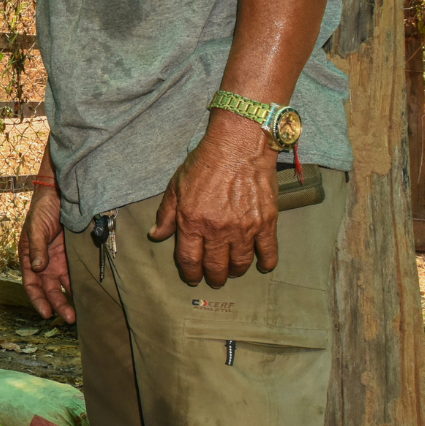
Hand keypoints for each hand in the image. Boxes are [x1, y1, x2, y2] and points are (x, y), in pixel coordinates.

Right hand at [18, 183, 74, 322]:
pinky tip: (89, 294)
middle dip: (58, 304)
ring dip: (70, 298)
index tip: (47, 313)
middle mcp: (44, 262)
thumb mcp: (36, 226)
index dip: (38, 299)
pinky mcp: (74, 255)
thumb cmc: (43, 208)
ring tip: (80, 313)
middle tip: (70, 318)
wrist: (62, 192)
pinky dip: (81, 285)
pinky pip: (76, 273)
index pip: (31, 283)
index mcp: (29, 257)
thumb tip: (38, 268)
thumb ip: (37, 247)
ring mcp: (59, 259)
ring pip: (64, 285)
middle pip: (50, 289)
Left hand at [149, 111, 278, 285]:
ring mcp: (244, 228)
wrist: (239, 146)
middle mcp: (218, 230)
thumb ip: (165, 214)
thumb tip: (155, 235)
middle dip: (213, 277)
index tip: (193, 278)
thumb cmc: (205, 163)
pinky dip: (266, 262)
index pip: (189, 260)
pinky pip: (269, 251)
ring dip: (236, 271)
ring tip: (232, 272)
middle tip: (214, 279)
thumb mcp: (176, 187)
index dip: (190, 273)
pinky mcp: (266, 222)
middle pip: (216, 266)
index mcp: (192, 223)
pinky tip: (262, 266)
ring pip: (240, 263)